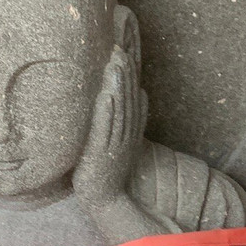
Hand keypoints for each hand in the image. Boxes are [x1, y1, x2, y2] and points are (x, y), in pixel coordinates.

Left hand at [72, 45, 147, 208]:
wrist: (106, 199)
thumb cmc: (109, 169)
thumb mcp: (124, 139)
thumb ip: (134, 117)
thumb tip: (143, 93)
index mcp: (130, 127)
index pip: (132, 95)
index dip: (130, 72)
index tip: (125, 48)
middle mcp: (126, 132)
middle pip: (127, 98)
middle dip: (124, 72)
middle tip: (119, 46)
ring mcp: (115, 142)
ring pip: (119, 109)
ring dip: (117, 84)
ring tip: (115, 61)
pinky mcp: (102, 152)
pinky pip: (106, 128)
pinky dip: (107, 110)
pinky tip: (106, 93)